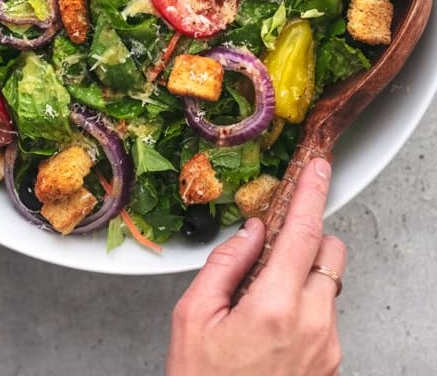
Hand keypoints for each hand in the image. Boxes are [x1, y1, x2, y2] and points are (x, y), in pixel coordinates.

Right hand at [166, 158, 344, 375]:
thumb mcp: (192, 317)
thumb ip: (225, 264)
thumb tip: (251, 230)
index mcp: (274, 307)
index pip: (303, 233)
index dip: (312, 193)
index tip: (319, 168)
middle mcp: (312, 326)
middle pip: (329, 252)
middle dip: (307, 237)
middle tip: (273, 246)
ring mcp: (327, 348)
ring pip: (330, 284)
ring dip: (305, 275)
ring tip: (264, 300)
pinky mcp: (331, 365)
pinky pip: (327, 315)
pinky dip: (306, 305)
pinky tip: (272, 325)